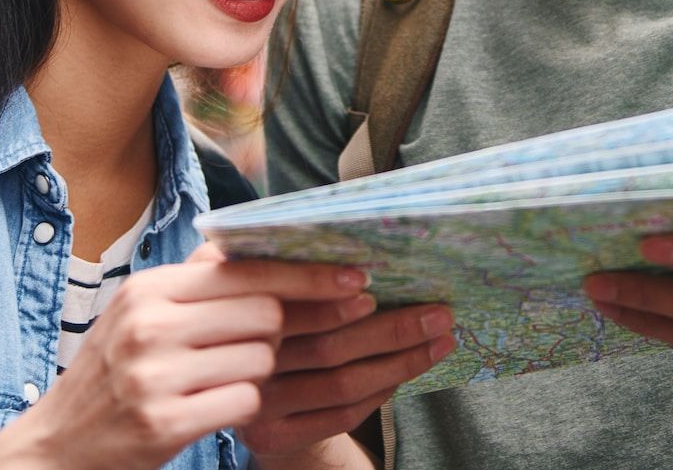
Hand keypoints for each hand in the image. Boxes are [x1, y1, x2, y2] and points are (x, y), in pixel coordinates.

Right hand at [0, 244, 367, 469]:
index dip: (308, 274)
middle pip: (265, 313)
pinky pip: (245, 401)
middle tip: (287, 339)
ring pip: (261, 358)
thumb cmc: (113, 376)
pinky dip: (245, 403)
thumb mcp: (142, 314)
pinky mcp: (165, 423)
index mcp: (150, 289)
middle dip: (287, 330)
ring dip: (261, 371)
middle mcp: (150, 325)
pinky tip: (218, 405)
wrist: (56, 448)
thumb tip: (264, 240)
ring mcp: (156, 375)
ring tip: (226, 378)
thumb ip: (198, 280)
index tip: (356, 277)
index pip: (247, 270)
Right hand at [239, 277, 457, 456]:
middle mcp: (238, 362)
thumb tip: (356, 236)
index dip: (324, 291)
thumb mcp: (260, 277)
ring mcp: (256, 405)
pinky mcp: (273, 437)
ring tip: (441, 340)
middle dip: (392, 328)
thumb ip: (287, 260)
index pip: (282, 300)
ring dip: (400, 362)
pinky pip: (339, 415)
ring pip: (342, 383)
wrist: (232, 388)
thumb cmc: (265, 312)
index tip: (370, 281)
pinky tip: (407, 372)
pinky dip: (380, 392)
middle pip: (327, 345)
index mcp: (232, 314)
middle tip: (440, 313)